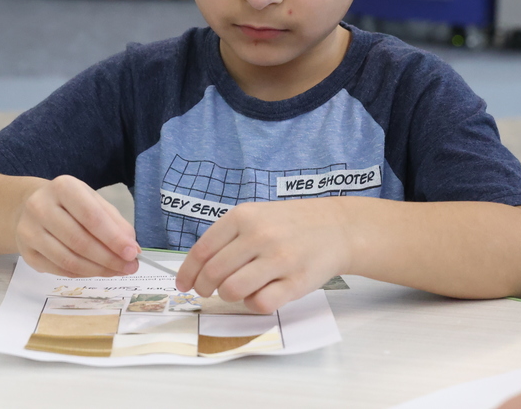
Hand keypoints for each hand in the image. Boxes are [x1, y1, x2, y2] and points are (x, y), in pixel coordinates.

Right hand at [14, 175, 139, 277]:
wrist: (30, 206)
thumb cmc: (69, 204)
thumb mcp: (93, 201)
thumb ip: (114, 222)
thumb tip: (133, 249)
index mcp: (63, 187)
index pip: (91, 216)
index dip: (113, 238)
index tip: (132, 253)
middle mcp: (40, 207)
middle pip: (80, 241)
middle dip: (109, 258)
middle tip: (129, 267)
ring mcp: (29, 231)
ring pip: (68, 260)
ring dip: (97, 270)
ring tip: (116, 271)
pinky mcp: (26, 253)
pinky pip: (59, 270)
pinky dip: (82, 274)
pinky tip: (97, 271)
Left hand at [175, 198, 346, 313]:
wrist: (336, 228)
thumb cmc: (289, 224)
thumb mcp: (255, 216)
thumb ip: (227, 238)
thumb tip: (195, 270)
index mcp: (243, 216)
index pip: (202, 250)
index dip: (188, 272)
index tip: (184, 285)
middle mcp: (259, 235)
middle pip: (213, 273)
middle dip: (204, 288)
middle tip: (207, 292)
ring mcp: (279, 259)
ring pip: (232, 290)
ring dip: (228, 295)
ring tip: (236, 290)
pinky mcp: (296, 282)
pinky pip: (260, 304)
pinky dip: (253, 304)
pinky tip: (259, 294)